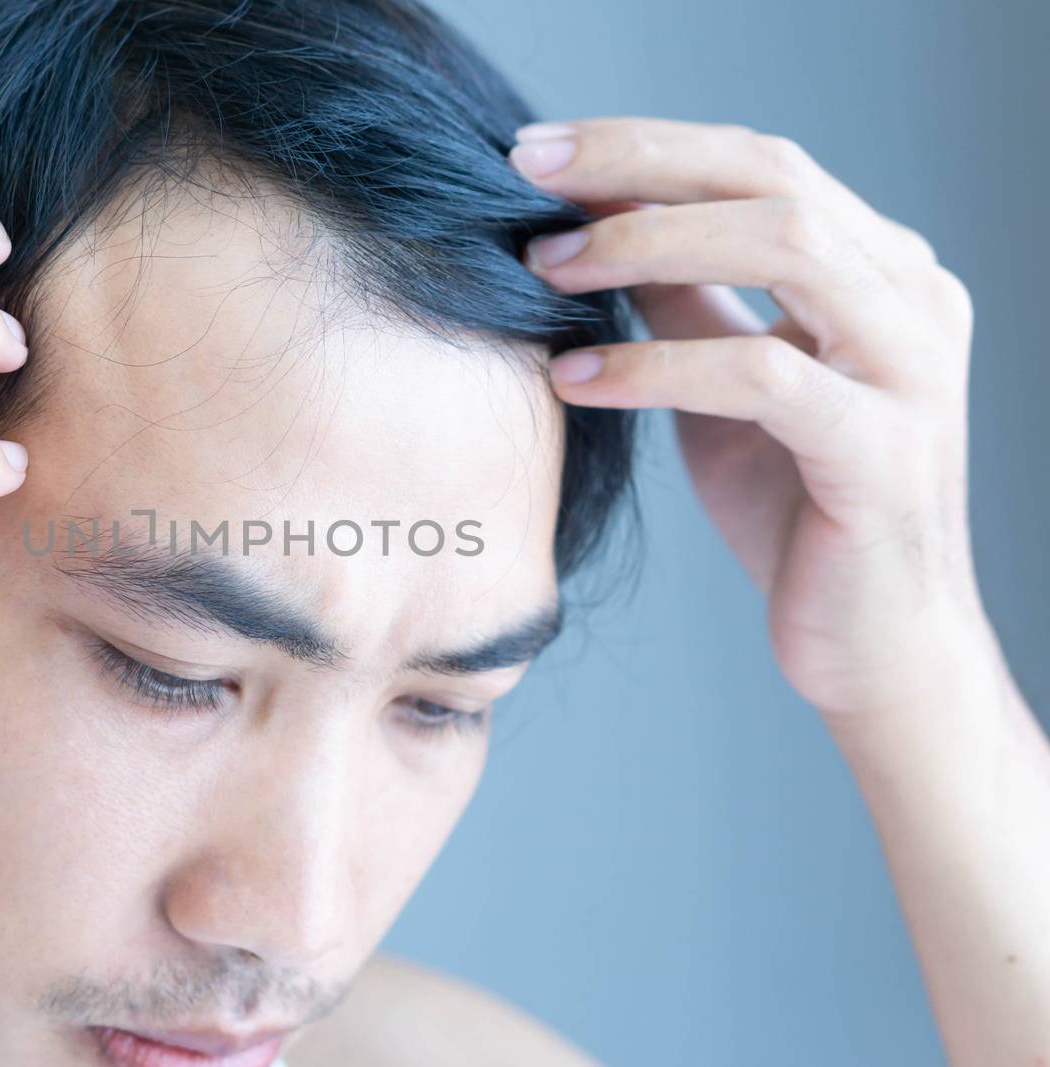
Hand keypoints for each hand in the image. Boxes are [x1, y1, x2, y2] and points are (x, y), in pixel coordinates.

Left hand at [509, 117, 987, 722]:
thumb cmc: (799, 513)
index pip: (758, 162)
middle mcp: (911, 297)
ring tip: (543, 266)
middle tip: (525, 173)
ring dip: (646, 244)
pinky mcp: (881, 450)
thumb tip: (596, 227)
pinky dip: (655, 367)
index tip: (535, 151)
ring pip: (786, 245)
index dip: (643, 144)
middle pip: (771, 176)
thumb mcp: (727, 390)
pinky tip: (571, 377)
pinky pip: (761, 375)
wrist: (875, 647)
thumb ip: (687, 305)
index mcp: (880, 269)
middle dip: (636, 163)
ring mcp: (909, 368)